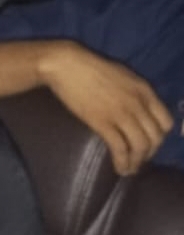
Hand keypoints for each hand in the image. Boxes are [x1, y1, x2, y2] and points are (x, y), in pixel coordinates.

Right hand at [40, 41, 173, 175]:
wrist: (67, 65)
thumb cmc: (91, 68)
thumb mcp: (123, 76)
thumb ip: (135, 93)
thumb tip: (138, 110)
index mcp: (145, 90)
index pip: (166, 122)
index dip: (160, 137)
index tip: (149, 143)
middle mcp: (138, 103)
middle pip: (155, 137)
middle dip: (149, 153)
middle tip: (138, 160)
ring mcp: (121, 114)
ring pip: (140, 146)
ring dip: (137, 162)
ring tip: (128, 169)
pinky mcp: (102, 122)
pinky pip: (120, 148)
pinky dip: (122, 162)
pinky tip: (119, 168)